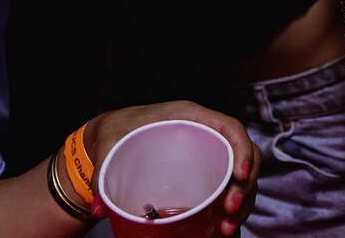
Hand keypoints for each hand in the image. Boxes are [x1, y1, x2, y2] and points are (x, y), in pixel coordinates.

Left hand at [85, 102, 257, 235]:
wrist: (112, 137)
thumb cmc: (116, 132)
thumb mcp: (109, 145)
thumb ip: (104, 173)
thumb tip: (100, 208)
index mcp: (189, 118)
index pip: (230, 127)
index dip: (242, 150)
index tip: (239, 176)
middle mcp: (204, 135)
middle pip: (243, 157)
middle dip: (244, 187)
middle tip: (229, 213)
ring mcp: (206, 157)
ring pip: (240, 178)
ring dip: (242, 204)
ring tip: (226, 229)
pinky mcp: (203, 176)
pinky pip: (227, 191)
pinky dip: (230, 212)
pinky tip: (222, 231)